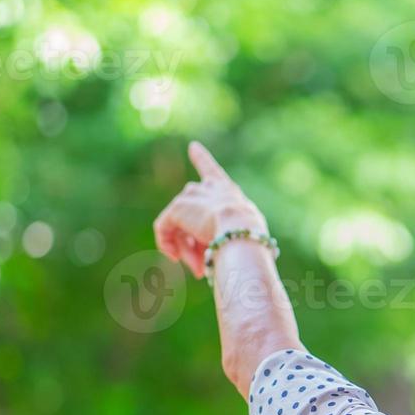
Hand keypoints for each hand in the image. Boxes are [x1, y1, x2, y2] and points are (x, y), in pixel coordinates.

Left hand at [153, 141, 268, 278]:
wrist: (239, 231)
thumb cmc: (250, 237)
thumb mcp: (247, 233)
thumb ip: (232, 234)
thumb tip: (218, 250)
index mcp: (227, 190)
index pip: (212, 171)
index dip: (202, 158)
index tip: (193, 147)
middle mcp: (207, 188)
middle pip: (193, 214)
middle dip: (195, 242)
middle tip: (201, 266)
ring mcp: (190, 196)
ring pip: (180, 226)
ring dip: (187, 249)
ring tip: (197, 268)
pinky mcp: (177, 208)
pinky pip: (164, 228)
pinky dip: (167, 244)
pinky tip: (174, 257)